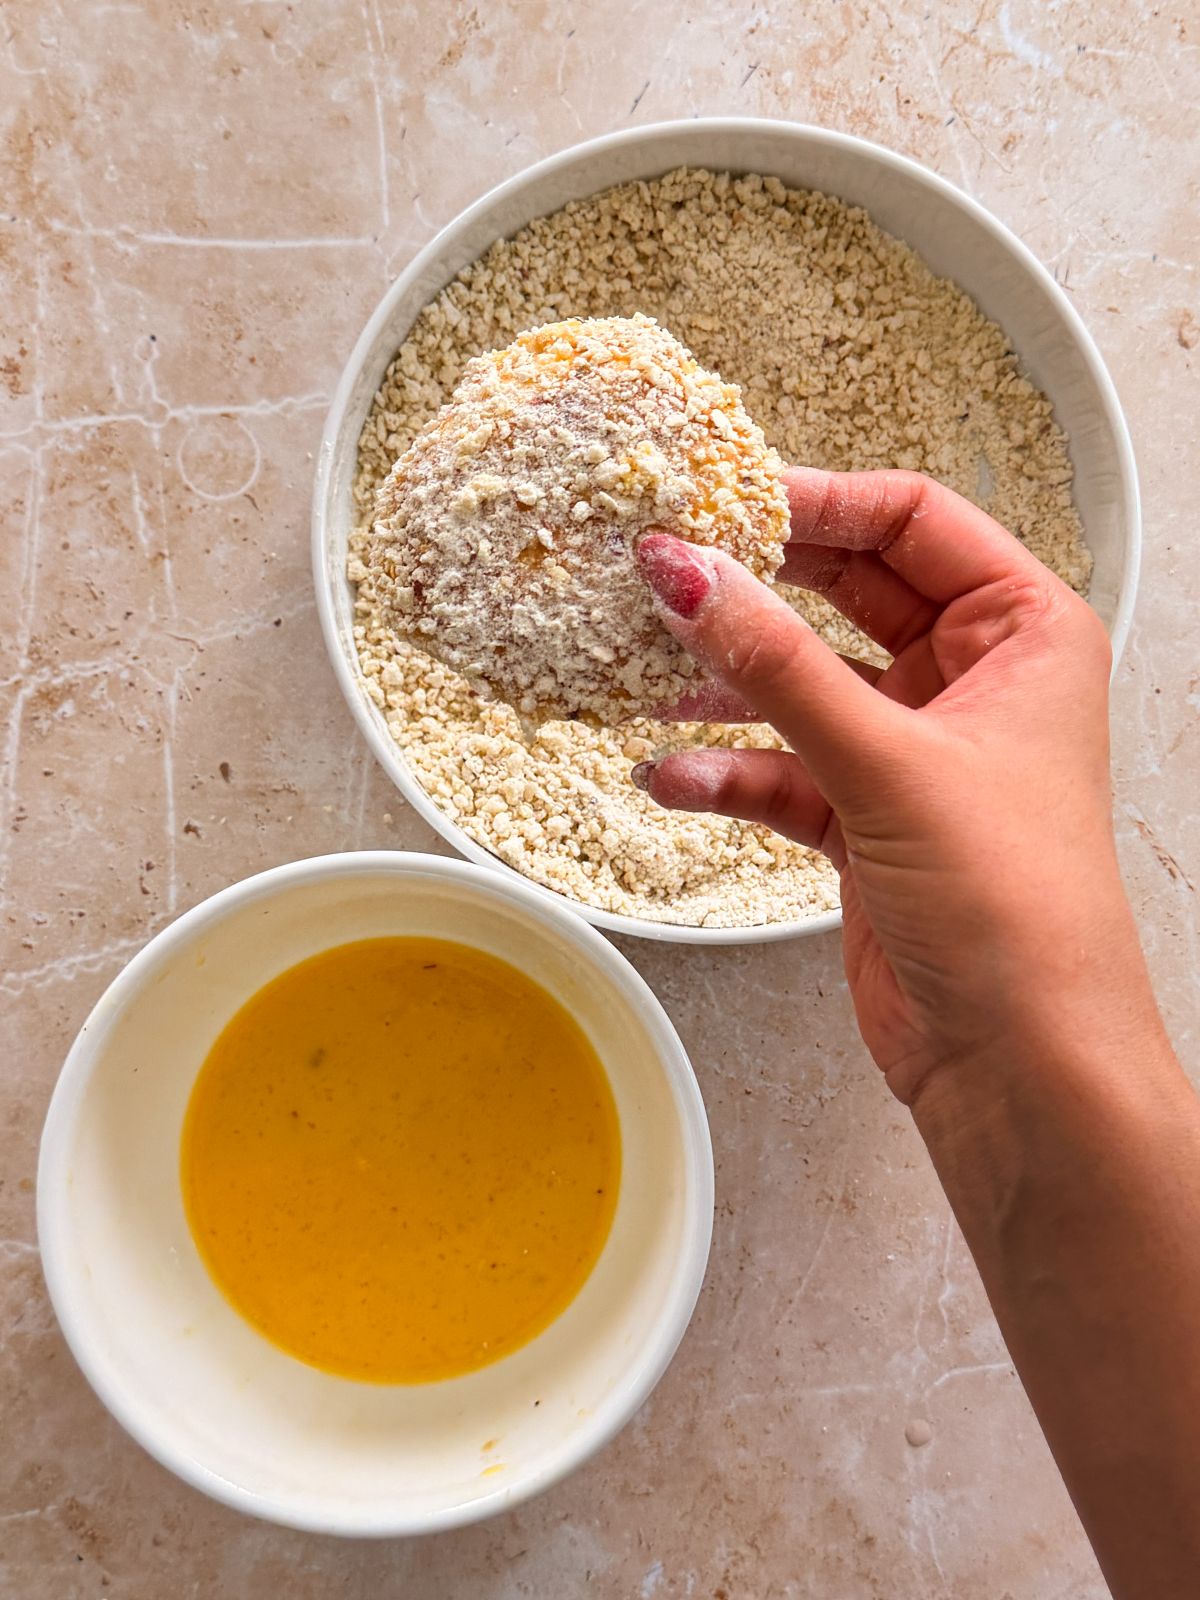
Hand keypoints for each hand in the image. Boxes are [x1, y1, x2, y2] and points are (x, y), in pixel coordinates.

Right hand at [634, 467, 1151, 1106]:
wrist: (1018, 1067)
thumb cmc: (1015, 910)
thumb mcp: (889, 764)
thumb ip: (777, 664)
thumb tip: (688, 573)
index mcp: (1023, 634)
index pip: (912, 523)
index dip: (817, 503)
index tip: (722, 502)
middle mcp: (973, 682)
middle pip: (847, 596)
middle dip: (758, 589)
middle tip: (668, 571)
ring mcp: (913, 752)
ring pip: (803, 685)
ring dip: (726, 685)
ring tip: (646, 671)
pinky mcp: (866, 820)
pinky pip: (781, 769)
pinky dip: (727, 771)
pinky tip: (671, 775)